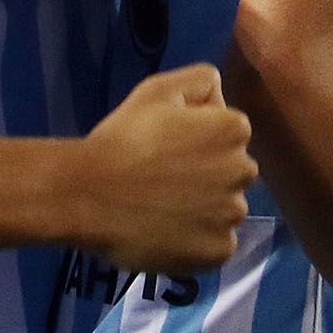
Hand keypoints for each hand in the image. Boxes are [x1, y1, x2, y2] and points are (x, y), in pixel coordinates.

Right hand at [81, 63, 254, 272]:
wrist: (87, 195)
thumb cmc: (121, 139)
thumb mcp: (158, 90)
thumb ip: (201, 82)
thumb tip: (220, 100)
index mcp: (234, 130)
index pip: (230, 136)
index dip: (199, 142)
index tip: (168, 150)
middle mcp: (244, 171)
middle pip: (232, 174)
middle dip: (209, 176)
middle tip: (164, 182)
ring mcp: (232, 215)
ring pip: (225, 211)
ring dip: (204, 211)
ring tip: (162, 210)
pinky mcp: (218, 251)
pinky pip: (217, 245)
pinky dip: (198, 243)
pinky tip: (168, 234)